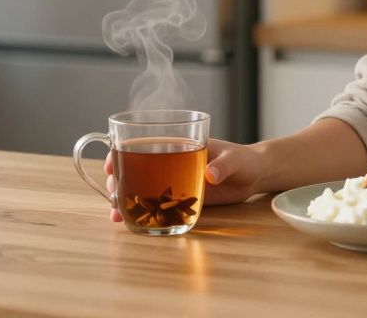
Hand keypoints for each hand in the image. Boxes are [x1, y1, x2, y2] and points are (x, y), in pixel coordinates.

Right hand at [104, 138, 267, 222]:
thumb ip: (223, 166)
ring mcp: (174, 183)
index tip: (111, 162)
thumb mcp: (235, 160)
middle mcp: (171, 163)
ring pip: (142, 189)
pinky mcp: (181, 200)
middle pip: (136, 168)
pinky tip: (131, 222)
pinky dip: (143, 214)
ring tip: (116, 212)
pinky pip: (157, 207)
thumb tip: (210, 174)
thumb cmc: (245, 159)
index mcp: (180, 144)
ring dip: (126, 198)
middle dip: (119, 178)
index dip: (123, 151)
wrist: (255, 177)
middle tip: (112, 191)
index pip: (144, 143)